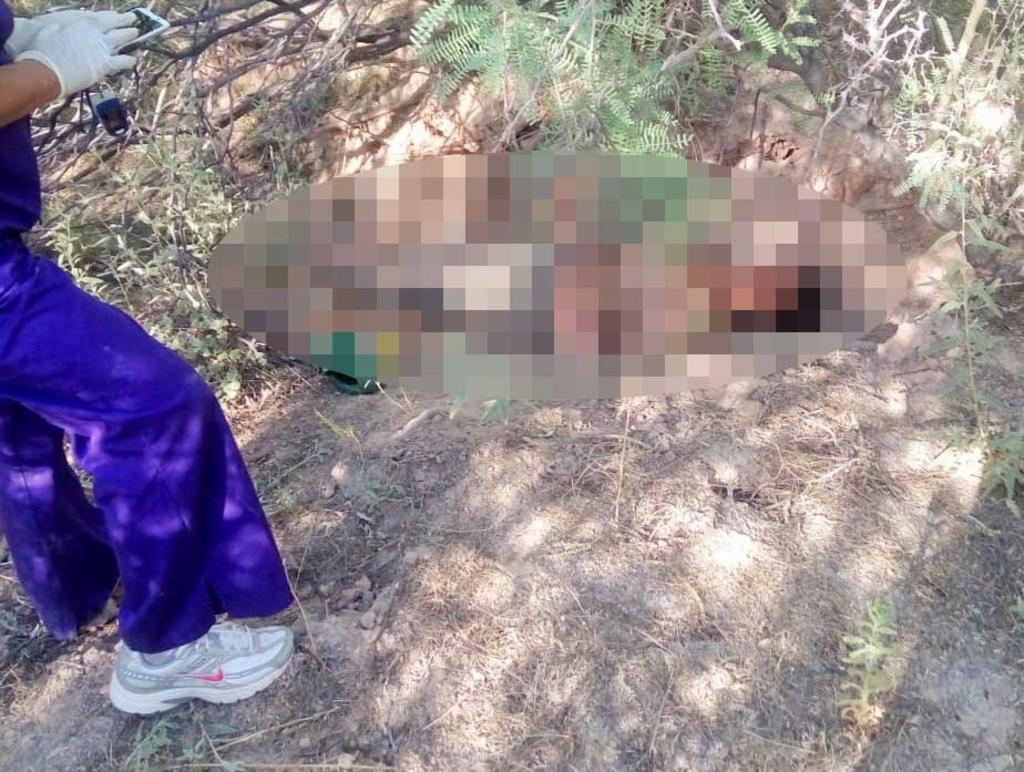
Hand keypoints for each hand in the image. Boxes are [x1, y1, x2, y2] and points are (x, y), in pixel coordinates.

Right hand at [14, 20, 138, 99]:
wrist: (48, 69)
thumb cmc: (44, 51)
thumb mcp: (50, 32)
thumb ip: (60, 29)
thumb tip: (58, 28)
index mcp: (81, 24)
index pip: (100, 18)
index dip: (111, 17)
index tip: (116, 14)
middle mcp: (94, 34)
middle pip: (114, 25)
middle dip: (125, 22)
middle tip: (133, 20)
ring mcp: (102, 49)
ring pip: (121, 40)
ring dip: (130, 36)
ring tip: (137, 33)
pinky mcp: (105, 65)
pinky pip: (122, 61)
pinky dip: (130, 60)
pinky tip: (135, 59)